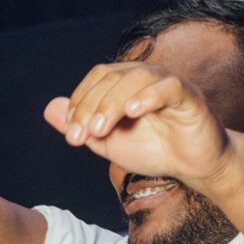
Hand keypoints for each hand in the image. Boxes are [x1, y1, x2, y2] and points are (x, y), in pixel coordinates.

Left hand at [44, 63, 230, 189]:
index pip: (98, 78)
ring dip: (113, 102)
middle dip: (92, 106)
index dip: (80, 101)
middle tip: (81, 136)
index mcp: (128, 83)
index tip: (71, 135)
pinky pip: (169, 87)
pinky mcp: (190, 97)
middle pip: (113, 77)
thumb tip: (50, 109)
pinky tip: (133, 111)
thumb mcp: (109, 142)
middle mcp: (147, 77)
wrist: (193, 167)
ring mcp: (169, 84)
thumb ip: (82, 126)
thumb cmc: (155, 149)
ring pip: (138, 77)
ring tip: (101, 130)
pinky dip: (149, 96)